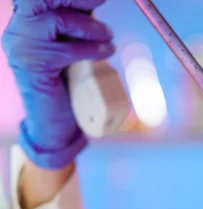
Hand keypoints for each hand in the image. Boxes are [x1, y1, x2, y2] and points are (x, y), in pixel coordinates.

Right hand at [1, 0, 114, 168]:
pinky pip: (66, 50)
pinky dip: (91, 49)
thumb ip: (74, 30)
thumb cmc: (66, 88)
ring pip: (57, 21)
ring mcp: (22, 48)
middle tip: (101, 0)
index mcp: (25, 25)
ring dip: (90, 27)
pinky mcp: (32, 65)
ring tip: (108, 36)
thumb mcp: (69, 50)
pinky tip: (106, 51)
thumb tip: (93, 6)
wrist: (55, 125)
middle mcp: (18, 32)